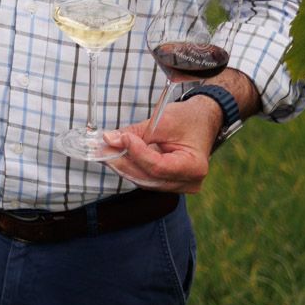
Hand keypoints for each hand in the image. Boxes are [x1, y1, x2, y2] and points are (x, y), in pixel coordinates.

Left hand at [100, 94, 223, 193]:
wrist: (202, 120)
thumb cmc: (188, 119)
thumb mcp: (164, 120)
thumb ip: (136, 132)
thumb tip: (109, 139)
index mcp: (194, 167)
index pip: (159, 167)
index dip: (137, 154)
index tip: (122, 139)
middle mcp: (188, 183)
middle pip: (148, 177)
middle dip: (123, 162)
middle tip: (101, 149)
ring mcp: (178, 186)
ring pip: (144, 180)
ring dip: (122, 166)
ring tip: (104, 151)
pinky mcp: (168, 183)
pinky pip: (145, 178)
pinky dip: (130, 166)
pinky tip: (115, 156)